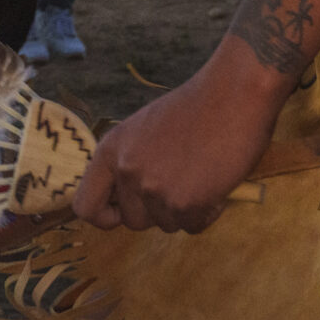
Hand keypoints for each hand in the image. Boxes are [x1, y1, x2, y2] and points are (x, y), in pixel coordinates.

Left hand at [72, 58, 275, 233]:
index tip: (125, 210)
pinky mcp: (185, 203)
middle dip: (157, 211)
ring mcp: (155, 190)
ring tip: (202, 175)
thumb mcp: (145, 129)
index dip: (106, 215)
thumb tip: (129, 197)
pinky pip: (194, 226)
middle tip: (181, 182)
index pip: (85, 207)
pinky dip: (208, 212)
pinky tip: (218, 183)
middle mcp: (127, 172)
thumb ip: (132, 161)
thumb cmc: (196, 107)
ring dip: (185, 210)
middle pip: (133, 221)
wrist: (234, 93)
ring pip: (166, 225)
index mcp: (112, 150)